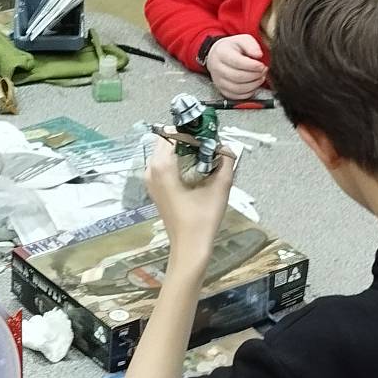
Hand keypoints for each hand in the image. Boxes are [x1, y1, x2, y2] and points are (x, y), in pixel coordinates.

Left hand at [146, 139, 234, 266]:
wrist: (189, 247)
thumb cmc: (202, 219)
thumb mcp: (220, 187)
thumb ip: (225, 162)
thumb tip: (227, 147)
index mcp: (162, 166)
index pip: (171, 133)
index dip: (190, 130)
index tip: (207, 134)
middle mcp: (150, 169)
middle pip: (166, 141)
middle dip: (186, 138)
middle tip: (208, 143)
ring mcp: (150, 179)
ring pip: (164, 152)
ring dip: (182, 149)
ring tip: (204, 155)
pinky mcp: (154, 188)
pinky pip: (163, 164)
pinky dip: (178, 160)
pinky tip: (195, 168)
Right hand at [205, 34, 267, 99]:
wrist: (218, 55)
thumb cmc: (232, 48)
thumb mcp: (242, 39)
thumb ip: (251, 45)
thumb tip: (258, 55)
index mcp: (221, 53)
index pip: (237, 62)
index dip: (253, 66)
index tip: (261, 65)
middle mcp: (217, 68)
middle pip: (238, 77)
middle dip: (255, 75)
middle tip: (263, 71)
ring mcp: (218, 81)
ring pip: (238, 88)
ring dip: (253, 84)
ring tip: (259, 77)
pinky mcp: (222, 90)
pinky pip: (237, 96)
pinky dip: (248, 92)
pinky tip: (253, 84)